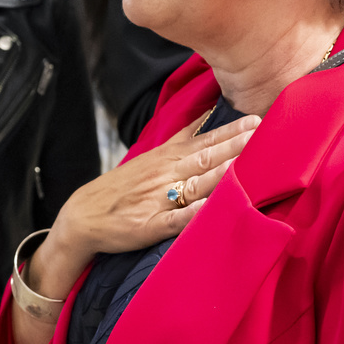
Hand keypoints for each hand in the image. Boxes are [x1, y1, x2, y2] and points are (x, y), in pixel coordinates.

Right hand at [27, 112, 260, 301]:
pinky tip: (213, 209)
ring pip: (195, 184)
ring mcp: (158, 200)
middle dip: (233, 145)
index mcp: (165, 159)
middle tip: (261, 131)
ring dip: (221, 173)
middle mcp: (164, 175)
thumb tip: (206, 118)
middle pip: (204, 157)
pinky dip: (195, 214)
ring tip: (246, 162)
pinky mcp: (151, 226)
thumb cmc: (120, 189)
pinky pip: (177, 220)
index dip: (230, 131)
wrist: (82, 217)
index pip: (202, 140)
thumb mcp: (148, 158)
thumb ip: (179, 142)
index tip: (256, 119)